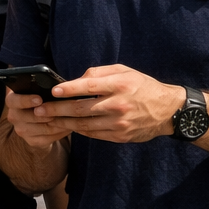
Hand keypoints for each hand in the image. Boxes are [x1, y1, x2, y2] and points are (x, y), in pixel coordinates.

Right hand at [4, 88, 69, 150]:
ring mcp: (22, 130)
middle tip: (61, 108)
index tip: (39, 98)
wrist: (37, 121)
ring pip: (43, 128)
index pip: (14, 100)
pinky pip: (49, 138)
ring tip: (71, 115)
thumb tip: (53, 84)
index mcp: (12, 100)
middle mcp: (13, 116)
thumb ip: (38, 86)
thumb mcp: (36, 90)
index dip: (26, 100)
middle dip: (47, 112)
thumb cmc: (40, 98)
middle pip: (30, 116)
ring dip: (59, 122)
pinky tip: (69, 125)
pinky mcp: (32, 141)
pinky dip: (61, 131)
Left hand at [30, 65, 186, 143]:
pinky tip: (67, 126)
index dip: (69, 89)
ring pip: (84, 125)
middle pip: (81, 109)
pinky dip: (79, 130)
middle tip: (39, 110)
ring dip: (63, 123)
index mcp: (119, 85)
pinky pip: (94, 134)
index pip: (89, 87)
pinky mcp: (120, 136)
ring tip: (47, 120)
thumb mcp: (124, 71)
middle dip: (57, 110)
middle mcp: (118, 105)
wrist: (168, 111)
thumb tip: (76, 80)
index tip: (53, 91)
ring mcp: (119, 123)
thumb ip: (99, 73)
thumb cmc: (142, 86)